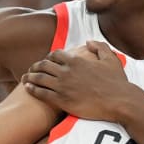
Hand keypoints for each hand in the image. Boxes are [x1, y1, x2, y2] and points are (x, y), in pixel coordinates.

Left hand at [22, 41, 137, 121]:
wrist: (119, 101)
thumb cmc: (117, 82)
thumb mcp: (111, 59)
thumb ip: (99, 47)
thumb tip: (88, 42)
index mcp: (76, 61)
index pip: (55, 54)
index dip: (48, 57)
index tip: (45, 61)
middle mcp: (67, 71)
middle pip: (43, 65)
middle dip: (35, 66)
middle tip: (30, 69)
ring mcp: (63, 86)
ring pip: (39, 78)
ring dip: (30, 77)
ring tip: (24, 78)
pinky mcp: (62, 100)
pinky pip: (42, 93)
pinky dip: (32, 89)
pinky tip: (28, 88)